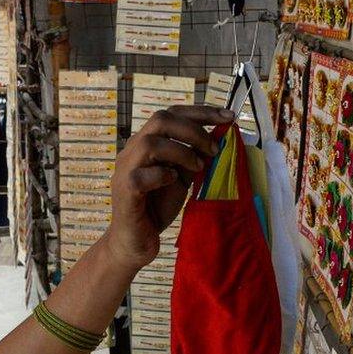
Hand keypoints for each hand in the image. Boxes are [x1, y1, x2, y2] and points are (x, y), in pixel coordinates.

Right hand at [104, 106, 234, 269]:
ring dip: (181, 152)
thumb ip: (192, 158)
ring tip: (197, 168)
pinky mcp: (125, 190)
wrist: (135, 241)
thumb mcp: (180, 178)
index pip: (171, 114)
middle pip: (160, 119)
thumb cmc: (156, 208)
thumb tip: (217, 138)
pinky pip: (142, 175)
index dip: (201, 112)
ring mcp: (125, 169)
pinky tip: (172, 182)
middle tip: (214, 147)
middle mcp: (132, 150)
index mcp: (146, 143)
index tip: (228, 117)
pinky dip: (162, 175)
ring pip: (150, 143)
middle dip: (194, 129)